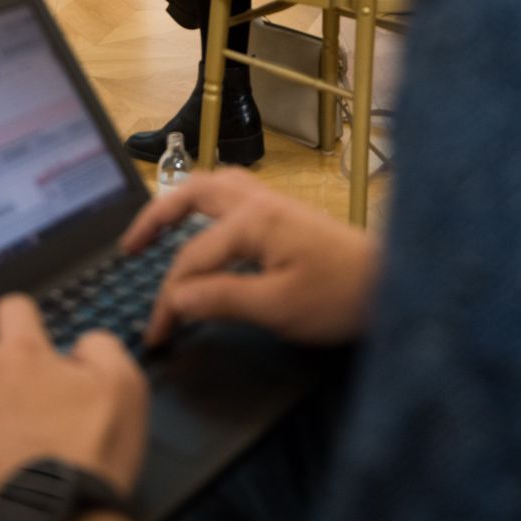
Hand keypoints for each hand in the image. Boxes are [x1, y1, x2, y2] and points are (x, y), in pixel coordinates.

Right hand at [124, 169, 379, 348]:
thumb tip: (175, 299)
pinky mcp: (285, 211)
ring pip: (214, 184)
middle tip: (129, 247)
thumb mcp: (277, 307)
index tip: (156, 336)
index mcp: (252, 221)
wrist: (391, 283)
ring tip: (158, 227)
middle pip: (193, 194)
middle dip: (156, 217)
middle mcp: (258, 200)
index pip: (192, 261)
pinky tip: (204, 223)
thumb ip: (221, 299)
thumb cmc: (337, 296)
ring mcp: (273, 201)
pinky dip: (207, 202)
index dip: (168, 301)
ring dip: (180, 201)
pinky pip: (233, 191)